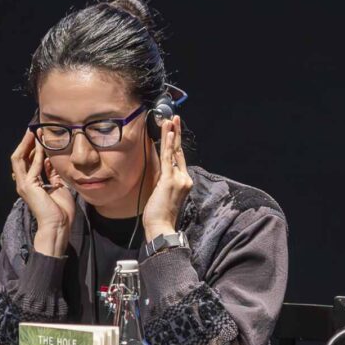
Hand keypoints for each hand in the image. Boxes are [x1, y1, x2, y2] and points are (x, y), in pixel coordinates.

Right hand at [10, 130, 74, 256]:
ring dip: (27, 144)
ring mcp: (24, 185)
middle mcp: (23, 182)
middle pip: (20, 157)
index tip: (38, 135)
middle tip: (33, 128)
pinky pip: (32, 166)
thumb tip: (51, 159)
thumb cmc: (60, 210)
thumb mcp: (58, 185)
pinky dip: (36, 155)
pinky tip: (41, 145)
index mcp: (30, 183)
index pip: (26, 160)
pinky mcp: (28, 186)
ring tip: (34, 132)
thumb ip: (52, 173)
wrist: (58, 225)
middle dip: (26, 142)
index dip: (31, 147)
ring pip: (20, 158)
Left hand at [141, 115, 191, 240]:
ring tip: (171, 120)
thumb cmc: (160, 215)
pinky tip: (169, 133)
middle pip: (179, 151)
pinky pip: (169, 158)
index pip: (179, 158)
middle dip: (176, 133)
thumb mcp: (162, 194)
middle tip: (175, 118)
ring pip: (174, 152)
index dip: (176, 143)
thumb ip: (164, 181)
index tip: (174, 130)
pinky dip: (168, 145)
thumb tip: (160, 170)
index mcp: (183, 181)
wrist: (162, 227)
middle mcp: (184, 178)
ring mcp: (178, 178)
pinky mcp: (170, 180)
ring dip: (172, 134)